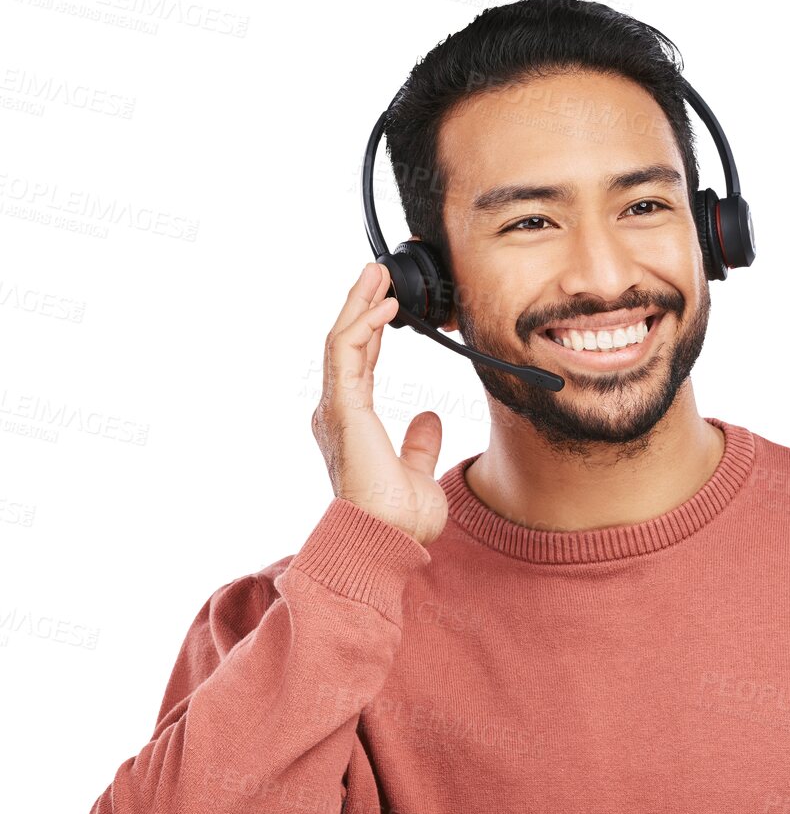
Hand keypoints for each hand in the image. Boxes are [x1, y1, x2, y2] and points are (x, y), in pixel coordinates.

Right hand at [310, 263, 446, 544]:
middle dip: (362, 306)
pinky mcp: (342, 409)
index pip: (360, 364)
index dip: (372, 332)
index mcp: (352, 422)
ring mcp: (336, 408)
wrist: (386, 538)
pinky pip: (346, 355)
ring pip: (341, 341)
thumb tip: (429, 419)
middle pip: (346, 344)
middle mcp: (338, 411)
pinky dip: (362, 326)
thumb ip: (419, 443)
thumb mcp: (417, 471)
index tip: (388, 306)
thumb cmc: (398, 517)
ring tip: (376, 276)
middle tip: (378, 275)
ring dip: (359, 305)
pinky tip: (381, 307)